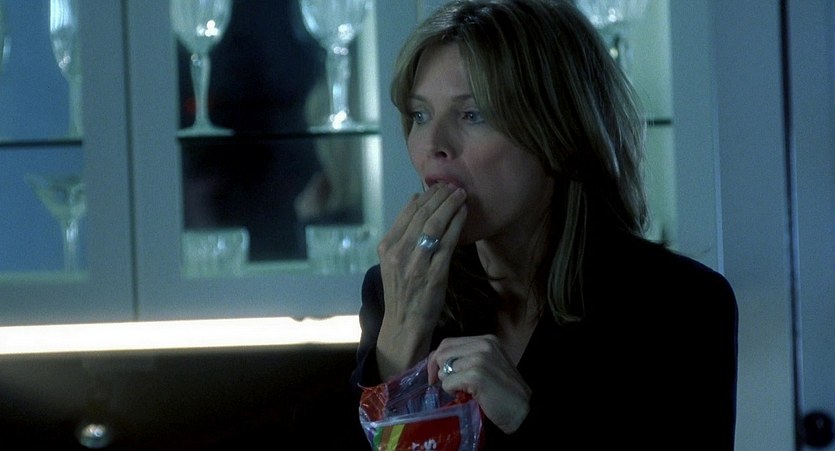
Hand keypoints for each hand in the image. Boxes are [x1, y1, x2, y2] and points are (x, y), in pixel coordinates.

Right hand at [374, 184, 466, 378]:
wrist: (403, 325)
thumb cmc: (402, 293)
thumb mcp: (393, 262)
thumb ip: (403, 235)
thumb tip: (416, 201)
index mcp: (387, 247)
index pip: (408, 213)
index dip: (425, 196)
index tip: (438, 186)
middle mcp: (398, 253)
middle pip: (422, 215)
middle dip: (440, 197)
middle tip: (454, 185)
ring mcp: (416, 263)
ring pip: (434, 225)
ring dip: (450, 206)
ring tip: (460, 194)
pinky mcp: (434, 274)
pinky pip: (447, 243)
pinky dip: (456, 225)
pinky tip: (464, 214)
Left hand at [428, 335, 531, 433]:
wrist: (523, 411)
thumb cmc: (504, 392)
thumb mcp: (488, 365)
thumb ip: (468, 358)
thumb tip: (438, 361)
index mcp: (487, 340)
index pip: (449, 342)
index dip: (437, 359)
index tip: (436, 375)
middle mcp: (484, 344)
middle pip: (443, 351)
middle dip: (437, 370)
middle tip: (441, 385)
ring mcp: (480, 358)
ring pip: (444, 368)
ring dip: (448, 383)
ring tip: (463, 391)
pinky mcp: (476, 375)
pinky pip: (448, 382)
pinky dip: (452, 392)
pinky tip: (466, 396)